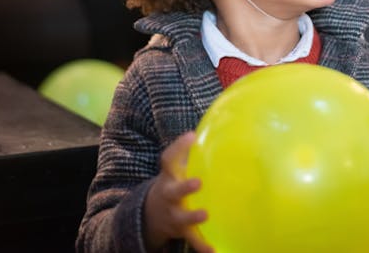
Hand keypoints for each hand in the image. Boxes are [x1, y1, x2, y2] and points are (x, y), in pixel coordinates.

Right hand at [143, 132, 212, 252]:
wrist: (151, 214)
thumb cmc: (174, 183)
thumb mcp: (177, 167)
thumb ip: (192, 151)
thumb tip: (217, 128)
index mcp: (169, 176)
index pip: (169, 159)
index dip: (179, 147)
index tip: (191, 136)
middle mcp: (169, 195)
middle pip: (174, 191)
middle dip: (185, 187)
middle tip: (198, 183)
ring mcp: (174, 214)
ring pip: (181, 218)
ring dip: (193, 217)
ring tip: (206, 215)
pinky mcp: (181, 231)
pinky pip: (192, 240)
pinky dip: (202, 246)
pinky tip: (215, 250)